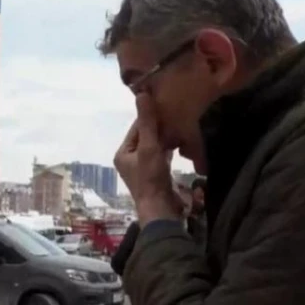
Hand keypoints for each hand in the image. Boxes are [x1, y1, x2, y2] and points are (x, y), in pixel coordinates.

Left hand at [114, 95, 183, 222]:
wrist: (161, 210)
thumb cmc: (151, 178)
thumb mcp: (149, 148)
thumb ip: (147, 123)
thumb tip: (141, 94)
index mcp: (123, 153)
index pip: (136, 128)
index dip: (150, 116)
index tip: (165, 104)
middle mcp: (130, 160)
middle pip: (145, 136)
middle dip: (160, 126)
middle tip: (176, 113)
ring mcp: (143, 168)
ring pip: (155, 145)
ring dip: (166, 137)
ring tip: (180, 124)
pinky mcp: (156, 175)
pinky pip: (162, 156)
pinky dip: (170, 148)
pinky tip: (181, 142)